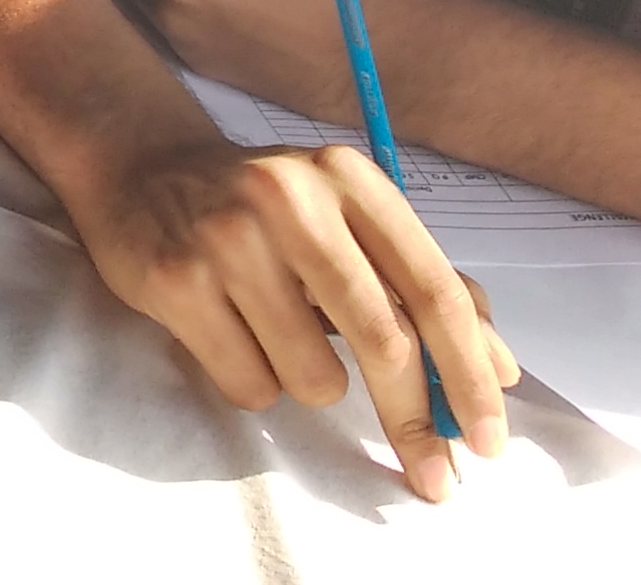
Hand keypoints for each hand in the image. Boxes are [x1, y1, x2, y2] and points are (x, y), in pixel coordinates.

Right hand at [51, 119, 512, 499]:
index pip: (433, 288)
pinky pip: (250, 384)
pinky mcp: (176, 279)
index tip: (489, 438)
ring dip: (309, 381)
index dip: (469, 373)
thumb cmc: (266, 207)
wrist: (140, 166)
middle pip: (384, 339)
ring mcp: (227, 237)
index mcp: (349, 178)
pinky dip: (253, 380)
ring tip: (274, 333)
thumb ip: (423, 285)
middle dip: (413, 419)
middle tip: (432, 474)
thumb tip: (499, 372)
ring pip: (313, 376)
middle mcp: (291, 197)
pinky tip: (229, 331)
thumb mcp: (348, 219)